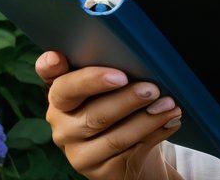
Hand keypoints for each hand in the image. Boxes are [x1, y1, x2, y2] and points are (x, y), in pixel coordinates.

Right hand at [35, 49, 182, 179]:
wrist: (126, 150)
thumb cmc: (117, 101)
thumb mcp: (109, 83)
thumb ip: (110, 65)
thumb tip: (138, 52)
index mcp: (59, 91)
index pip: (49, 73)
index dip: (54, 66)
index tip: (67, 57)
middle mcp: (60, 122)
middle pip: (92, 112)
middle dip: (126, 98)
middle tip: (153, 88)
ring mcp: (75, 151)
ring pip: (114, 136)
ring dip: (147, 119)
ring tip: (169, 105)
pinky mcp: (95, 171)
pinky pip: (128, 152)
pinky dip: (154, 133)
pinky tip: (170, 121)